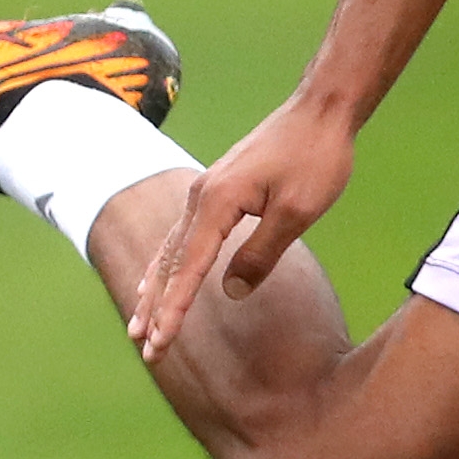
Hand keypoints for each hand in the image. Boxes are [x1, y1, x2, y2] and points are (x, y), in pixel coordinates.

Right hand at [126, 95, 354, 357]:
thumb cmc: (315, 159)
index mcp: (217, 203)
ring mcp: (205, 191)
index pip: (188, 269)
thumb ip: (261, 253)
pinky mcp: (216, 189)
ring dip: (155, 288)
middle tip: (144, 347)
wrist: (320, 111)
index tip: (159, 344)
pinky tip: (158, 277)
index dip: (173, 310)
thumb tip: (231, 292)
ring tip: (138, 323)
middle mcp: (200, 196)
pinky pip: (181, 234)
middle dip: (156, 308)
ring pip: (170, 249)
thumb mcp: (296, 212)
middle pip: (171, 262)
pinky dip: (166, 263)